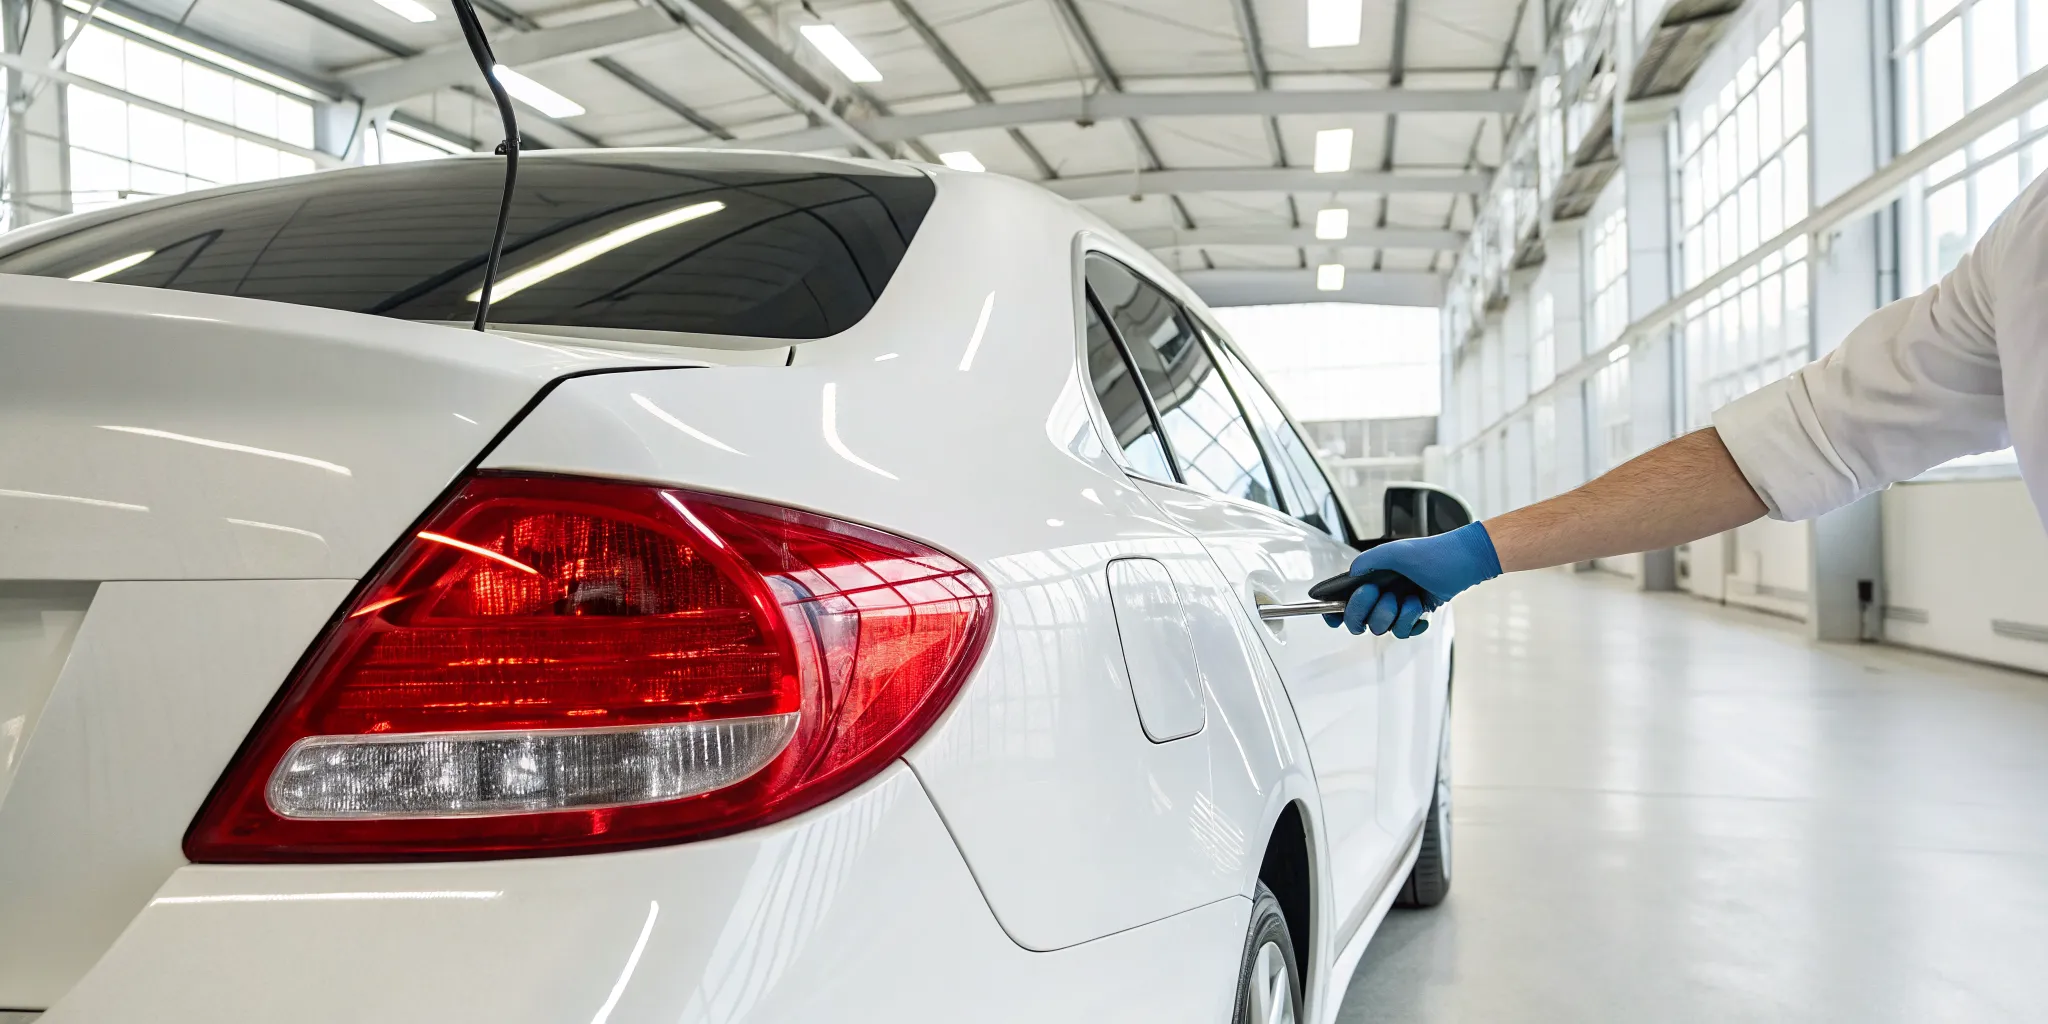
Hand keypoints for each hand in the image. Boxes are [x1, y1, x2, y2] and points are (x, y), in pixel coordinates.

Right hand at [1324, 522, 1501, 637]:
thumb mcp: (1396, 551)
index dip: (1335, 610)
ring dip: (1396, 616)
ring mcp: (1397, 605)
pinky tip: (1420, 609)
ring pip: (1382, 627)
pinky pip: (1403, 631)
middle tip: (1382, 595)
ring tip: (1412, 598)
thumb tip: (1352, 575)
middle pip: (1359, 620)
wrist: (1465, 562)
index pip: (1343, 597)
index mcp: (1371, 575)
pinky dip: (1412, 623)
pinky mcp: (1413, 615)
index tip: (1334, 616)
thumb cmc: (1434, 553)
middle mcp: (1381, 592)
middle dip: (1367, 612)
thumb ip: (1368, 561)